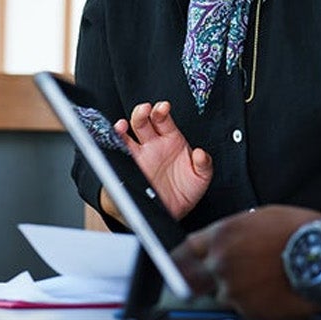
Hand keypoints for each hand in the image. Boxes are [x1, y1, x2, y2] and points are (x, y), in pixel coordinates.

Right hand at [117, 101, 212, 218]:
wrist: (168, 212)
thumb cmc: (184, 191)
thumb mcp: (200, 178)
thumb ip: (204, 164)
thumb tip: (201, 154)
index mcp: (171, 140)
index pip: (164, 119)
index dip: (162, 110)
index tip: (164, 107)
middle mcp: (154, 143)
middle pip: (145, 120)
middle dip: (145, 111)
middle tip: (148, 110)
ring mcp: (141, 153)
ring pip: (131, 130)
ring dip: (131, 121)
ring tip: (135, 119)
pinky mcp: (130, 165)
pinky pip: (120, 148)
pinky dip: (116, 138)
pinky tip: (118, 131)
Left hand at [174, 205, 320, 319]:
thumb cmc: (300, 231)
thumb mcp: (261, 218)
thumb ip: (234, 231)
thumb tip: (225, 240)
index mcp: (222, 235)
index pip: (187, 249)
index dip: (183, 257)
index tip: (181, 262)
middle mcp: (221, 263)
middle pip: (195, 277)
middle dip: (203, 278)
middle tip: (224, 275)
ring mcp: (233, 289)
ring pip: (223, 293)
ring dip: (237, 289)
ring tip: (264, 278)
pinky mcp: (249, 310)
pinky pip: (243, 308)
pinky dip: (254, 302)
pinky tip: (272, 289)